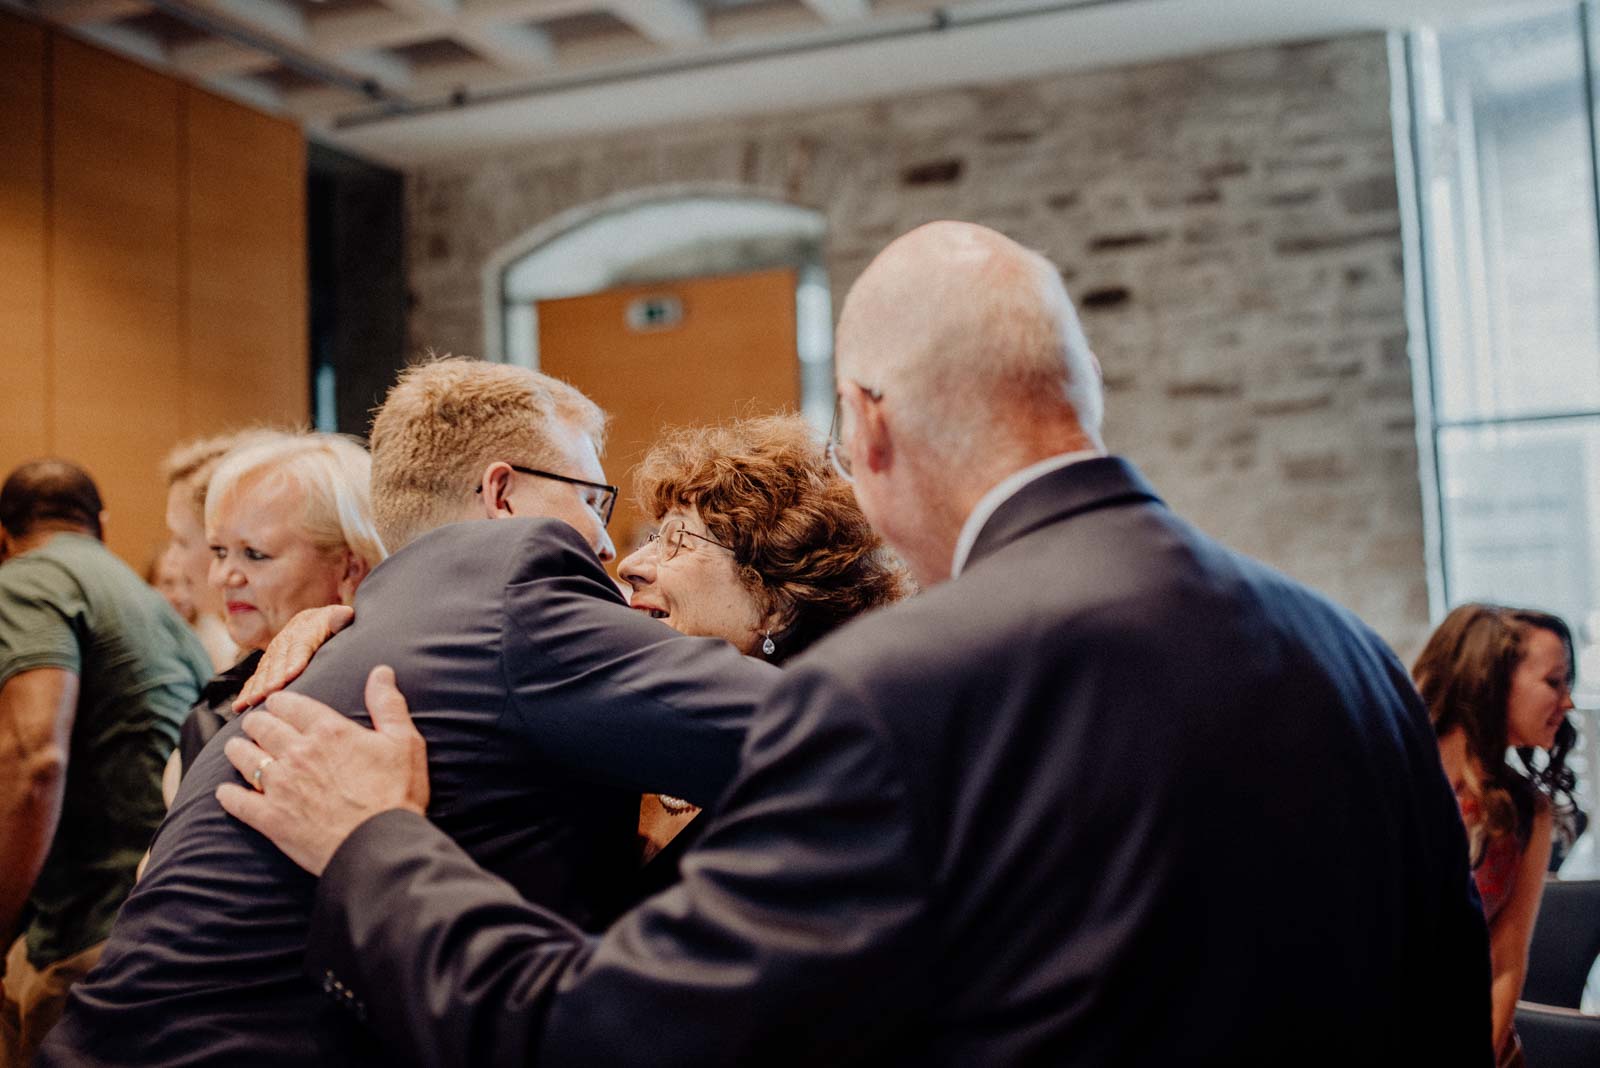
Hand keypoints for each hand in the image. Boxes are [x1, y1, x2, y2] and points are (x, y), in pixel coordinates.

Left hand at [215, 665, 428, 875]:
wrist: (380, 844)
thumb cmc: (396, 793)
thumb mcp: (404, 742)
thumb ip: (388, 704)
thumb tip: (381, 670)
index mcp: (328, 730)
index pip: (291, 703)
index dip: (280, 701)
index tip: (277, 703)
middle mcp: (298, 752)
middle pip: (262, 727)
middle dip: (256, 722)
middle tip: (254, 724)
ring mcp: (280, 786)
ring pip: (244, 758)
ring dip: (237, 750)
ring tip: (235, 748)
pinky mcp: (271, 817)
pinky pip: (238, 801)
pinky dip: (229, 795)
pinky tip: (225, 792)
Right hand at [233, 604, 354, 711]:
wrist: (316, 620)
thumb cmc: (334, 625)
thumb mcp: (339, 618)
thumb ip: (340, 619)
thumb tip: (345, 614)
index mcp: (306, 628)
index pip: (300, 645)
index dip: (295, 659)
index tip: (292, 674)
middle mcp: (286, 639)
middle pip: (279, 659)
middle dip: (273, 676)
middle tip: (270, 692)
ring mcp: (274, 652)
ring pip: (264, 670)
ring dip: (257, 686)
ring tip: (253, 701)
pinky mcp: (267, 664)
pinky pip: (255, 678)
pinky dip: (246, 691)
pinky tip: (238, 706)